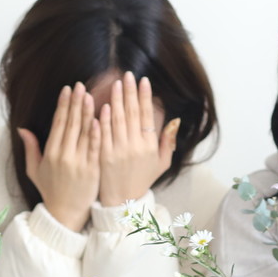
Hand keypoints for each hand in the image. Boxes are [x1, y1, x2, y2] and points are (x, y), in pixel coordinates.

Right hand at [17, 84, 100, 231]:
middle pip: (70, 124)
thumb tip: (23, 129)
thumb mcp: (35, 170)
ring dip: (86, 112)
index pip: (57, 123)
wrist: (64, 214)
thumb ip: (31, 148)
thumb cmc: (51, 191)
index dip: (62, 105)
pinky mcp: (91, 170)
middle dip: (75, 102)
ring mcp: (78, 162)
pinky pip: (94, 147)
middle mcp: (63, 155)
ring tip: (89, 95)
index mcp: (50, 153)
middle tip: (80, 85)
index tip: (67, 89)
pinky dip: (97, 132)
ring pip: (82, 132)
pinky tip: (100, 118)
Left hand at [96, 72, 178, 205]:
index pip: (147, 115)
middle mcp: (135, 147)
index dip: (145, 97)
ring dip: (117, 99)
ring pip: (118, 119)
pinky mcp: (103, 156)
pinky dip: (103, 117)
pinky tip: (104, 104)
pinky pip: (103, 133)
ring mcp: (118, 151)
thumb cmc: (142, 180)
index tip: (143, 80)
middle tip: (127, 74)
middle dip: (130, 91)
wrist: (122, 202)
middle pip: (132, 113)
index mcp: (149, 146)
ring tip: (116, 83)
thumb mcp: (161, 163)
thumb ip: (168, 142)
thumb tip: (174, 121)